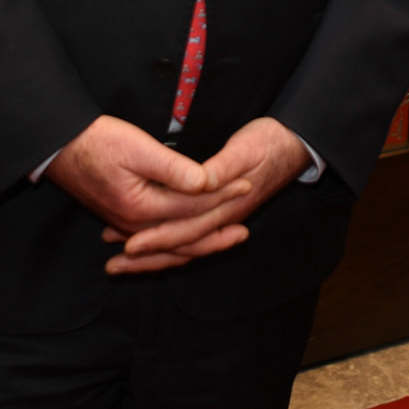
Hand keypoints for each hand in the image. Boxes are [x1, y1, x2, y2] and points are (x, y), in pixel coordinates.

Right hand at [46, 114, 246, 257]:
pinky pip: (156, 240)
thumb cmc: (97, 141)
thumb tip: (206, 183)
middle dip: (216, 233)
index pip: (192, 205)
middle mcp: (134, 224)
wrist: (58, 147)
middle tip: (245, 233)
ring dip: (199, 244)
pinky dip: (176, 244)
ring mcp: (126, 225)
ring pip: (170, 243)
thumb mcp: (137, 148)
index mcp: (141, 206)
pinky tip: (188, 242)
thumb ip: (173, 169)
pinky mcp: (121, 220)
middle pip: (184, 235)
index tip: (247, 184)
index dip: (222, 195)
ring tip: (225, 240)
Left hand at [103, 117, 310, 273]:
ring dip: (153, 257)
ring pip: (184, 247)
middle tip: (114, 266)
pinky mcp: (219, 213)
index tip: (131, 245)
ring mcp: (222, 218)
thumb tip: (201, 184)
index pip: (188, 229)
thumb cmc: (269, 142)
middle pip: (182, 246)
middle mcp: (224, 219)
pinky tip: (146, 242)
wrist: (294, 143)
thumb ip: (222, 168)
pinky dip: (166, 245)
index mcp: (228, 206)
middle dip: (148, 257)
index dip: (159, 238)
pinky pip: (189, 238)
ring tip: (120, 263)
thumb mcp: (245, 148)